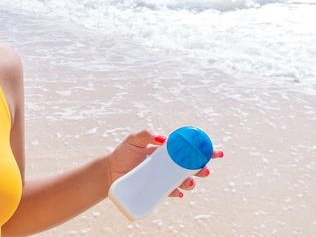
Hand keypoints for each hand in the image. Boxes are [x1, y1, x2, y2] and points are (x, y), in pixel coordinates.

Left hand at [108, 129, 223, 197]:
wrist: (110, 171)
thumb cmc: (124, 153)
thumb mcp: (134, 139)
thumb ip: (146, 134)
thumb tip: (163, 139)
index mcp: (168, 151)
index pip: (189, 150)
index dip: (204, 151)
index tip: (216, 152)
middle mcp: (169, 164)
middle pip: (191, 167)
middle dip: (202, 169)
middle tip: (204, 170)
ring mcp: (164, 177)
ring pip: (184, 181)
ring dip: (190, 183)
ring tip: (189, 182)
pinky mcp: (158, 189)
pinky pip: (171, 193)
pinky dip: (176, 193)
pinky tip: (177, 193)